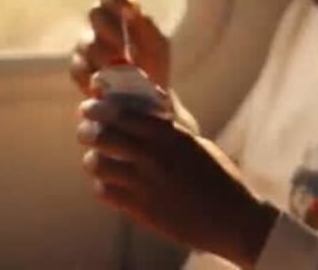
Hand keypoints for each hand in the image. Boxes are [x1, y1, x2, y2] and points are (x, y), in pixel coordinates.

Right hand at [70, 0, 171, 92]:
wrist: (148, 98)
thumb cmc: (153, 64)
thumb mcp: (157, 43)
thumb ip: (145, 23)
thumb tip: (131, 6)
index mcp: (120, 13)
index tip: (123, 5)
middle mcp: (101, 26)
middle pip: (95, 14)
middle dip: (111, 30)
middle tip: (125, 48)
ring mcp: (87, 47)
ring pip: (86, 42)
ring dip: (105, 56)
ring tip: (121, 70)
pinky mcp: (80, 70)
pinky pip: (78, 67)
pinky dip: (92, 76)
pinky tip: (104, 84)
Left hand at [77, 98, 278, 268]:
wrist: (232, 219)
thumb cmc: (220, 177)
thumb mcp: (197, 143)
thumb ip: (172, 123)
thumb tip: (157, 97)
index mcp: (170, 136)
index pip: (122, 113)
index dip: (99, 108)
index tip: (89, 107)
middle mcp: (154, 157)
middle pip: (103, 136)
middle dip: (87, 131)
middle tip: (85, 131)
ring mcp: (145, 185)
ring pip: (97, 164)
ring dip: (93, 159)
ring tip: (96, 159)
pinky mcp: (141, 210)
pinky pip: (105, 192)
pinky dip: (102, 185)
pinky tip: (109, 183)